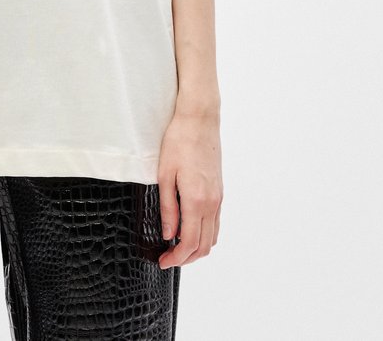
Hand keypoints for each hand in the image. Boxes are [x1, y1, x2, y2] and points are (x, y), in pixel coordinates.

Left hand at [156, 109, 222, 268]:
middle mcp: (212, 203)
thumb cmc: (179, 142)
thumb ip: (168, 208)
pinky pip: (215, 222)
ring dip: (197, 248)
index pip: (190, 243)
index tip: (162, 261)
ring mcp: (218, 198)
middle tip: (167, 258)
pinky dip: (204, 234)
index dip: (176, 258)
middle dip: (186, 258)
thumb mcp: (165, 175)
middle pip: (204, 246)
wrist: (200, 120)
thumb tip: (169, 234)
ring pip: (213, 236)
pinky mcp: (220, 191)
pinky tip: (190, 229)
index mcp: (197, 200)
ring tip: (177, 247)